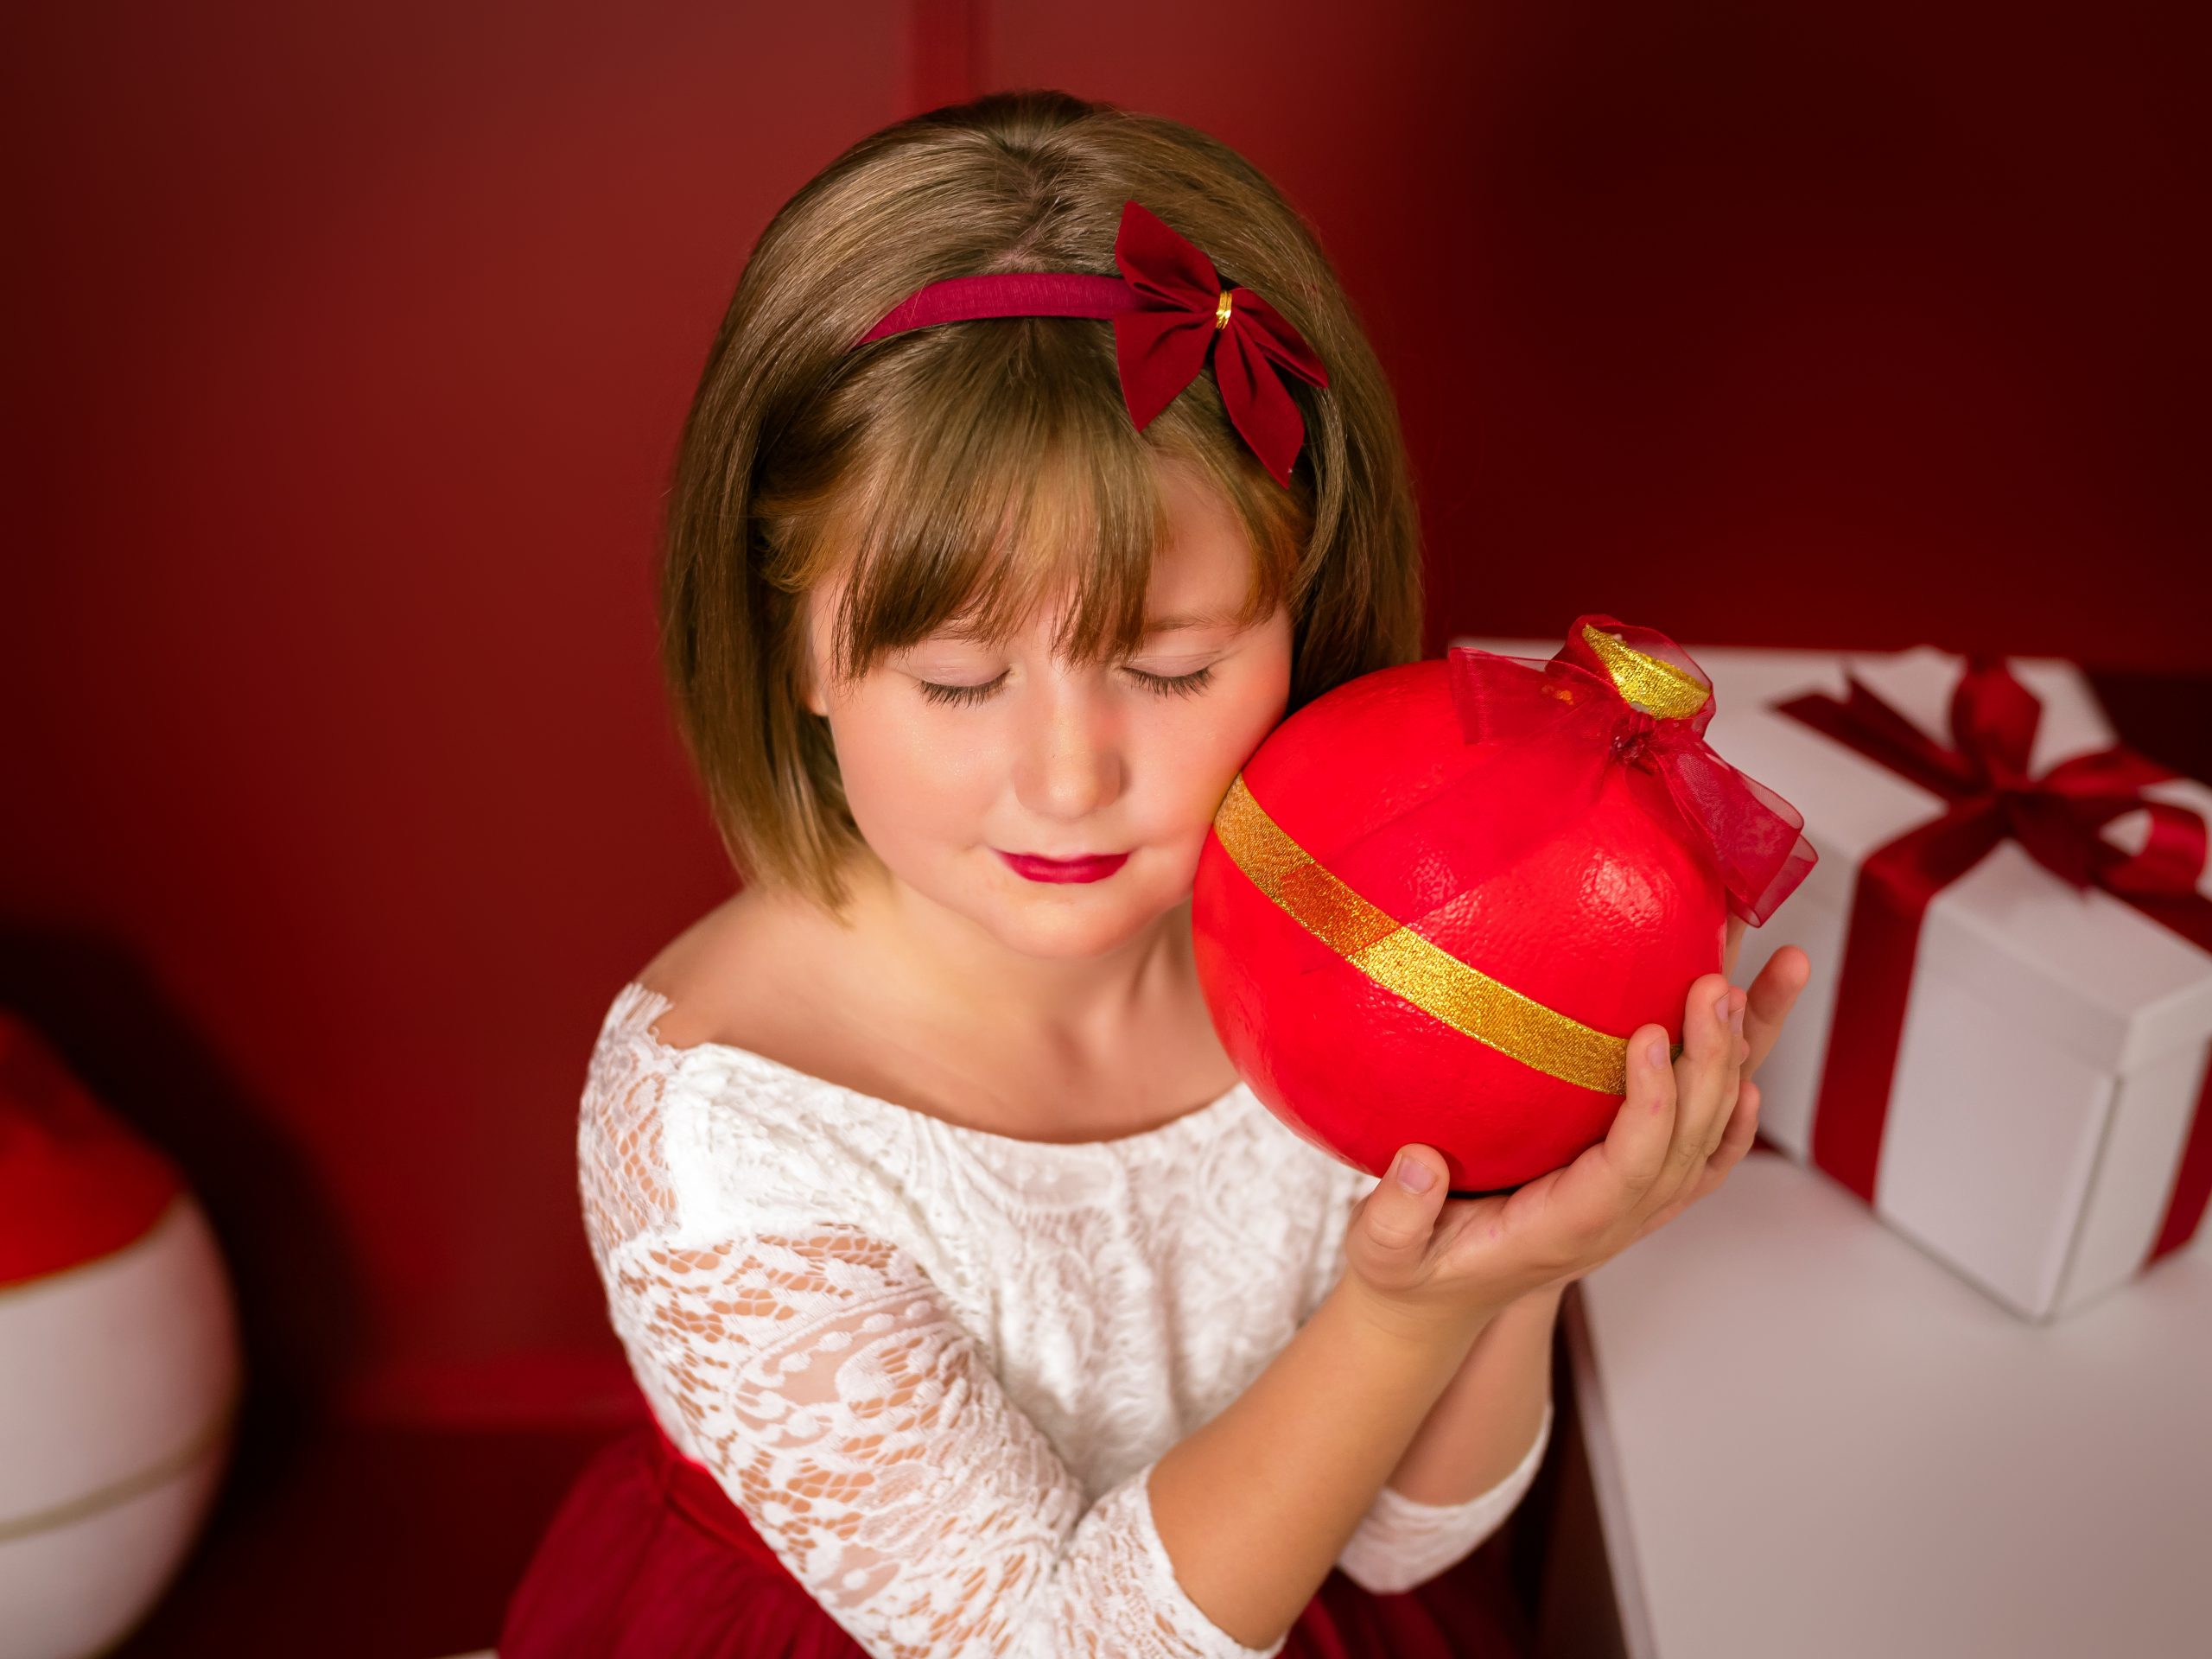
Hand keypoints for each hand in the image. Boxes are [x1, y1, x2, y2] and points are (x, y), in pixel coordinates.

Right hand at [1342, 939, 1809, 1338]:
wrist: (1441, 1303)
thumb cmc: (1410, 1270)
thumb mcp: (1383, 1254)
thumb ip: (1396, 1218)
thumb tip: (1420, 1163)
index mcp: (1564, 1230)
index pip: (1628, 1167)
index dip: (1649, 1104)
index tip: (1647, 1034)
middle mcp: (1618, 1217)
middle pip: (1689, 1140)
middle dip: (1711, 1061)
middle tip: (1718, 984)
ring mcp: (1637, 1204)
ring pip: (1711, 1133)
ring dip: (1741, 1059)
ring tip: (1761, 983)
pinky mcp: (1637, 1188)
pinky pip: (1706, 1150)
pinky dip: (1736, 1108)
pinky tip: (1753, 1059)